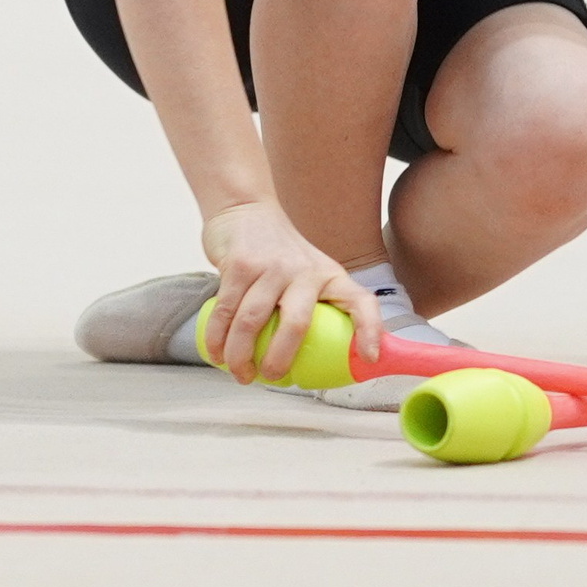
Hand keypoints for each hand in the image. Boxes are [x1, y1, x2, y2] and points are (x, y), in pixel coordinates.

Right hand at [198, 200, 381, 384]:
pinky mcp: (239, 266)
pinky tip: (216, 355)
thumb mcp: (312, 272)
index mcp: (330, 276)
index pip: (360, 301)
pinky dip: (217, 339)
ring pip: (251, 322)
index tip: (370, 358)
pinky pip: (225, 311)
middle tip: (271, 378)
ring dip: (241, 356)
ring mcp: (270, 267)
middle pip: (296, 324)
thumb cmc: (281, 256)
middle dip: (280, 359)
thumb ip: (318, 305)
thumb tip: (331, 357)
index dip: (370, 330)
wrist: (246, 208)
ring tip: (241, 375)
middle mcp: (305, 271)